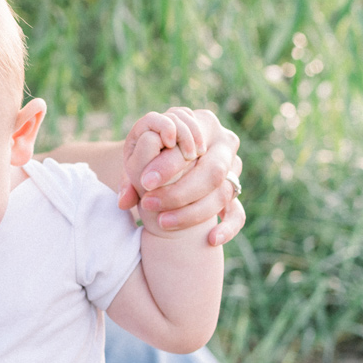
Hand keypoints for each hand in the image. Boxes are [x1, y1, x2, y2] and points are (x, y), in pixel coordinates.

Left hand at [118, 107, 243, 246]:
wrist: (167, 166)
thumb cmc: (152, 157)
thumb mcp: (138, 159)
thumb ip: (129, 177)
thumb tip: (124, 202)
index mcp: (205, 122)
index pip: (193, 143)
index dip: (170, 164)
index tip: (146, 182)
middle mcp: (225, 144)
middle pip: (213, 171)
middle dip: (180, 190)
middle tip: (149, 203)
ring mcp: (234, 170)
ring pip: (224, 193)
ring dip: (194, 212)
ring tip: (163, 222)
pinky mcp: (235, 194)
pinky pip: (238, 213)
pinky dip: (228, 227)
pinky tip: (211, 239)